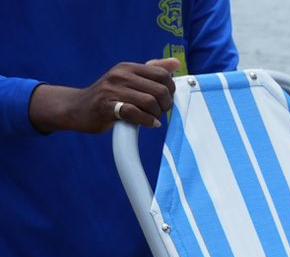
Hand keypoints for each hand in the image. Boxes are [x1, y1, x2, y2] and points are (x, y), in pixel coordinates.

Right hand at [29, 58, 180, 133]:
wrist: (76, 109)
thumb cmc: (108, 96)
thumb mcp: (129, 79)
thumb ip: (152, 71)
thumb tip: (175, 63)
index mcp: (128, 67)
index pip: (163, 75)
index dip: (170, 90)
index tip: (165, 100)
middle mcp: (120, 75)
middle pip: (160, 90)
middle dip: (166, 105)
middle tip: (160, 112)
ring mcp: (112, 90)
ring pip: (150, 102)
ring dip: (156, 114)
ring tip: (152, 118)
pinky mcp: (106, 106)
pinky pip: (135, 113)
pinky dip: (147, 121)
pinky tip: (149, 124)